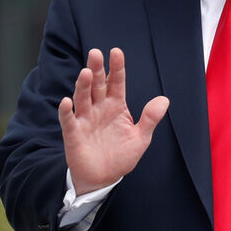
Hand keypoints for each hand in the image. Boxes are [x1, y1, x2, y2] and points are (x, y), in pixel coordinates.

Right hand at [59, 47, 169, 193]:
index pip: (116, 82)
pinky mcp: (73, 134)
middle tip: (96, 53)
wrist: (103, 178)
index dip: (117, 68)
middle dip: (97, 69)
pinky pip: (68, 120)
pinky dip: (66, 111)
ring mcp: (85, 120)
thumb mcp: (141, 138)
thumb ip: (150, 119)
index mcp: (116, 106)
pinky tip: (67, 102)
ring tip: (86, 72)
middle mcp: (99, 108)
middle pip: (97, 85)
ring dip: (83, 85)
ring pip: (83, 98)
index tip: (116, 52)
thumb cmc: (121, 156)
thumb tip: (164, 99)